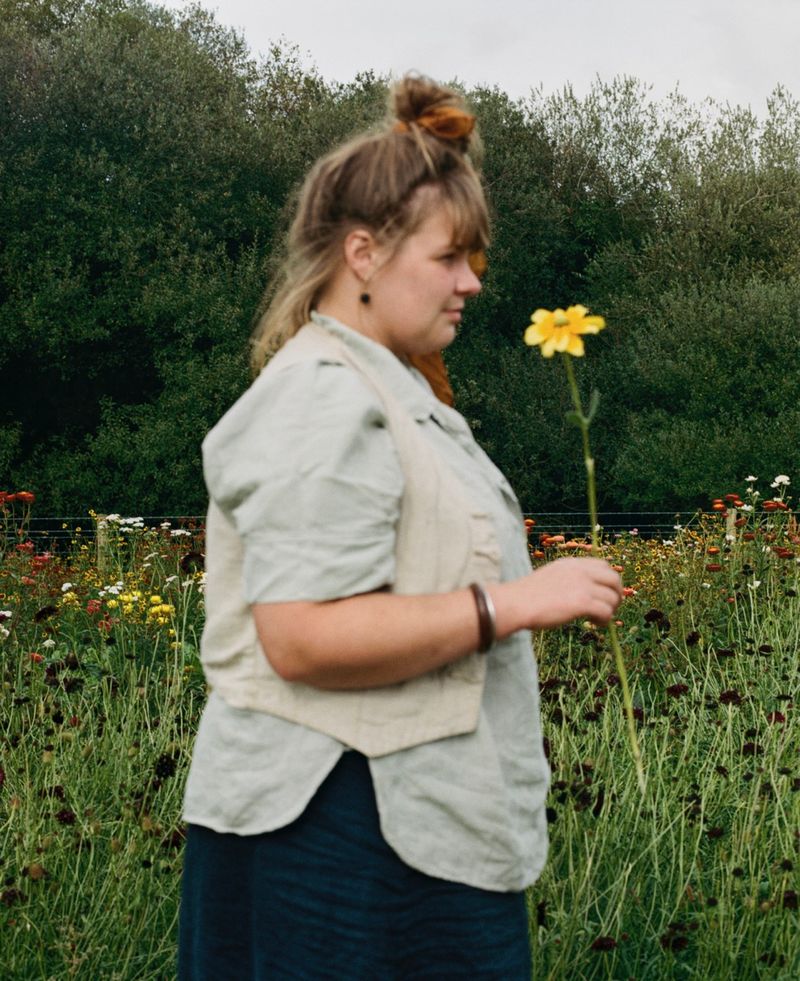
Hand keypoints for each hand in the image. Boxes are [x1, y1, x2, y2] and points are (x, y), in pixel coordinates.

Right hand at [498, 557, 622, 631]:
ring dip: (610, 610)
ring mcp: (583, 586)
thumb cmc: (526, 595)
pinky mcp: (583, 602)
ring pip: (612, 597)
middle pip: (614, 579)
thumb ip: (567, 579)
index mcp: (572, 563)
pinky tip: (595, 624)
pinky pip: (606, 611)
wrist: (516, 603)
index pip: (603, 565)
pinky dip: (605, 620)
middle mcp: (580, 571)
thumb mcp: (550, 577)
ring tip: (598, 620)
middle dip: (616, 594)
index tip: (605, 593)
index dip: (609, 580)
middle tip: (610, 607)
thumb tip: (581, 593)